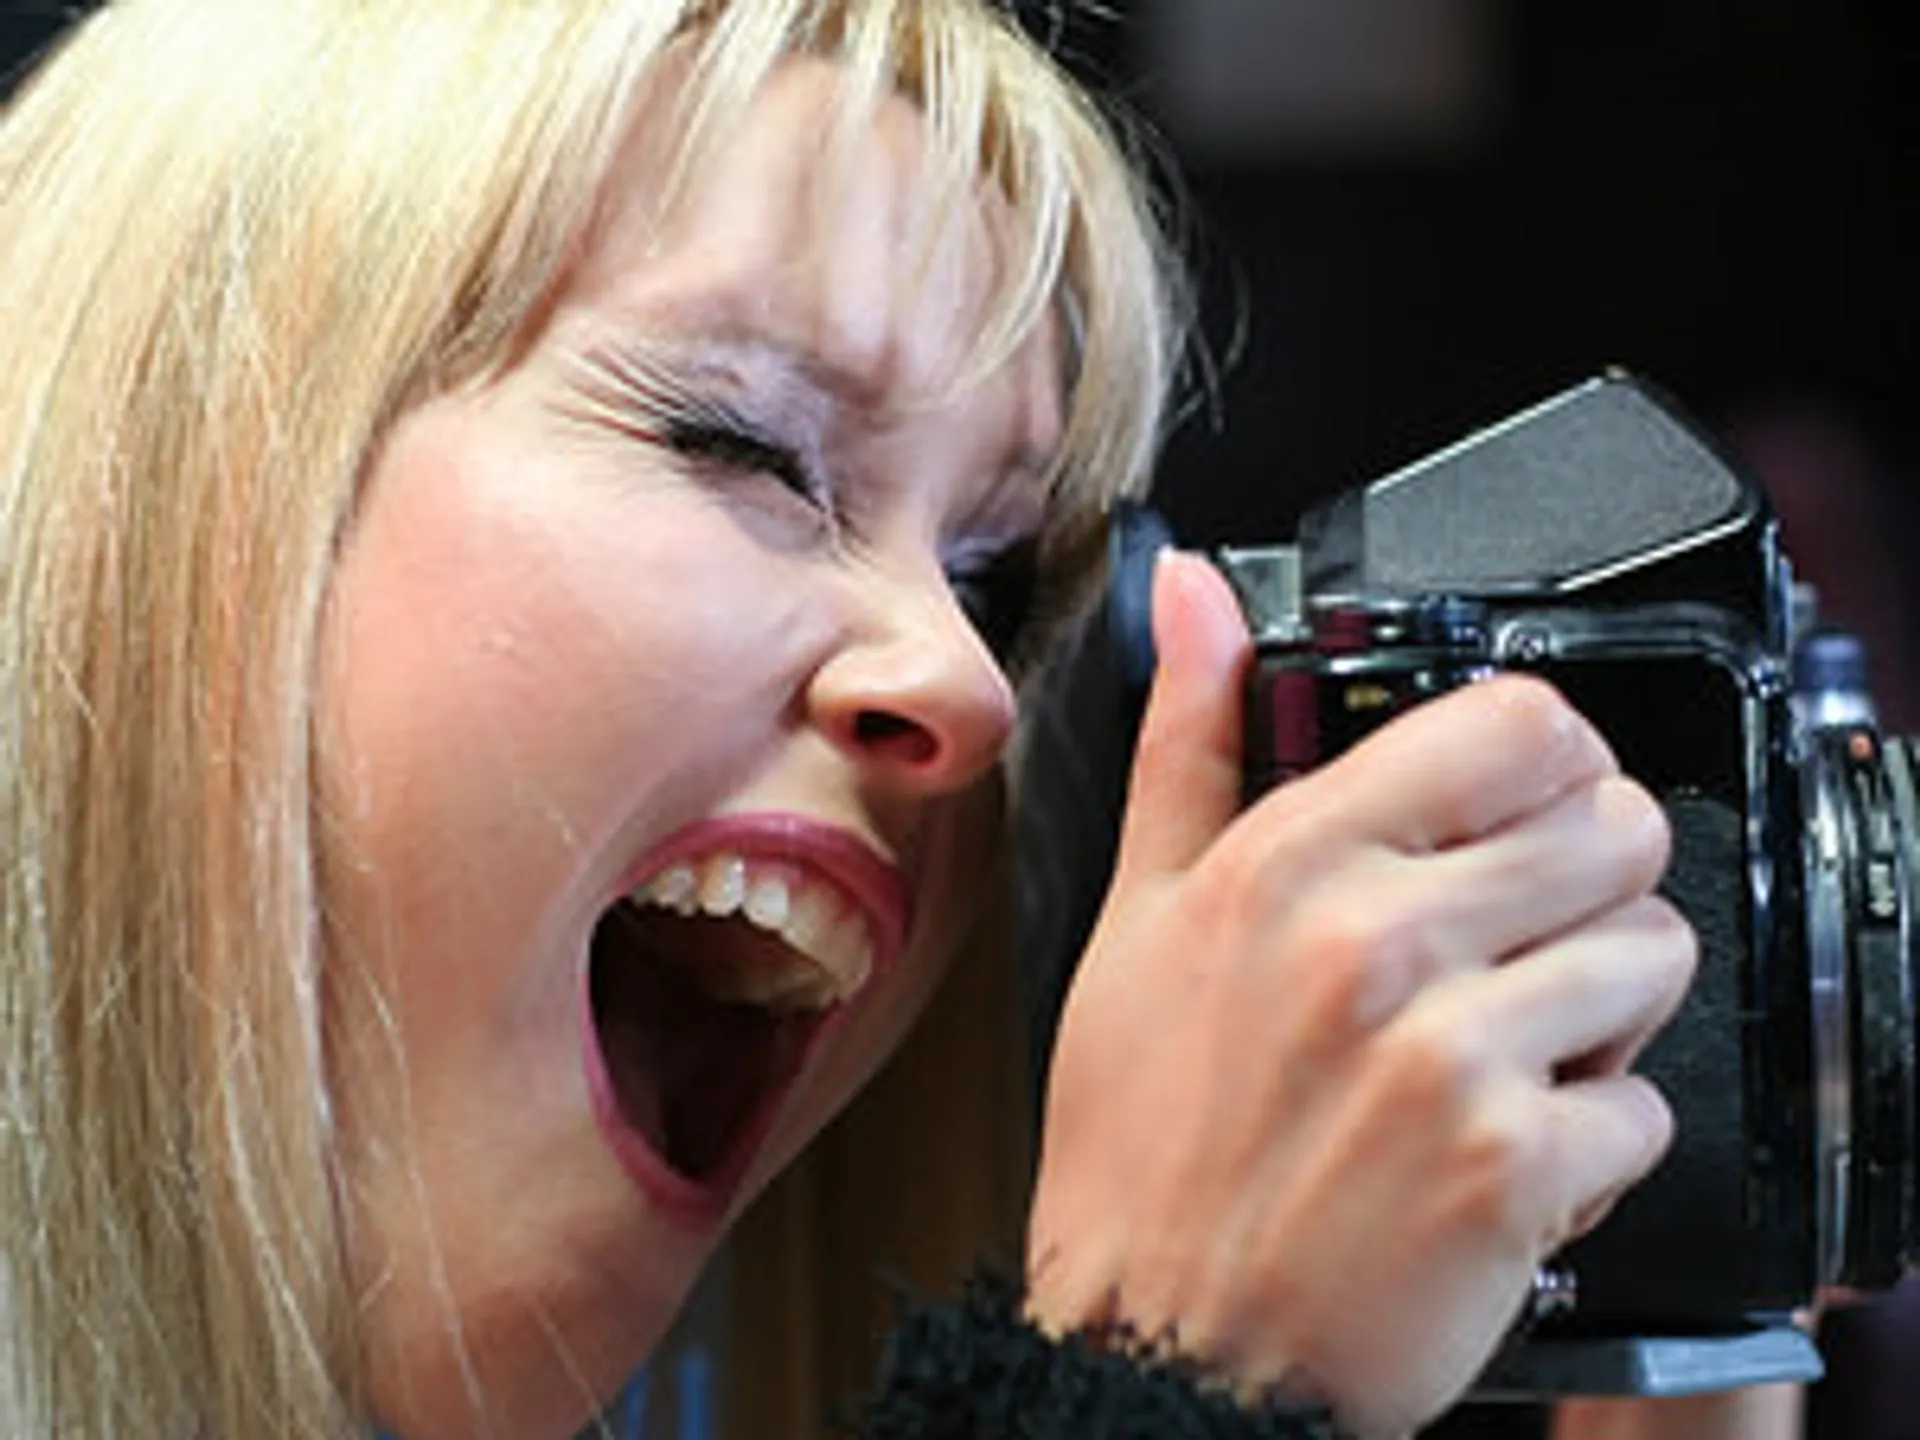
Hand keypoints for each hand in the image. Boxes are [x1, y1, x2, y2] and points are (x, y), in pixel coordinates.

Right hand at [1025, 552, 1696, 1439]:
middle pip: (1614, 830)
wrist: (1157, 1349)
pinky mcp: (1514, 1177)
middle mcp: (1377, 944)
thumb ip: (1189, 743)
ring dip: (1605, 1011)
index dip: (1544, 759)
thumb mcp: (1138, 921)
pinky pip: (1647, 1110)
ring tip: (1514, 1050)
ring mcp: (1452, 1059)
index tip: (1520, 806)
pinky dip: (1597, 1140)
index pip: (1517, 723)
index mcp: (1289, 864)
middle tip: (1516, 943)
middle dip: (1586, 885)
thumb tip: (1194, 596)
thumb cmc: (1140, 1149)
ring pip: (1655, 960)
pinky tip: (1506, 1149)